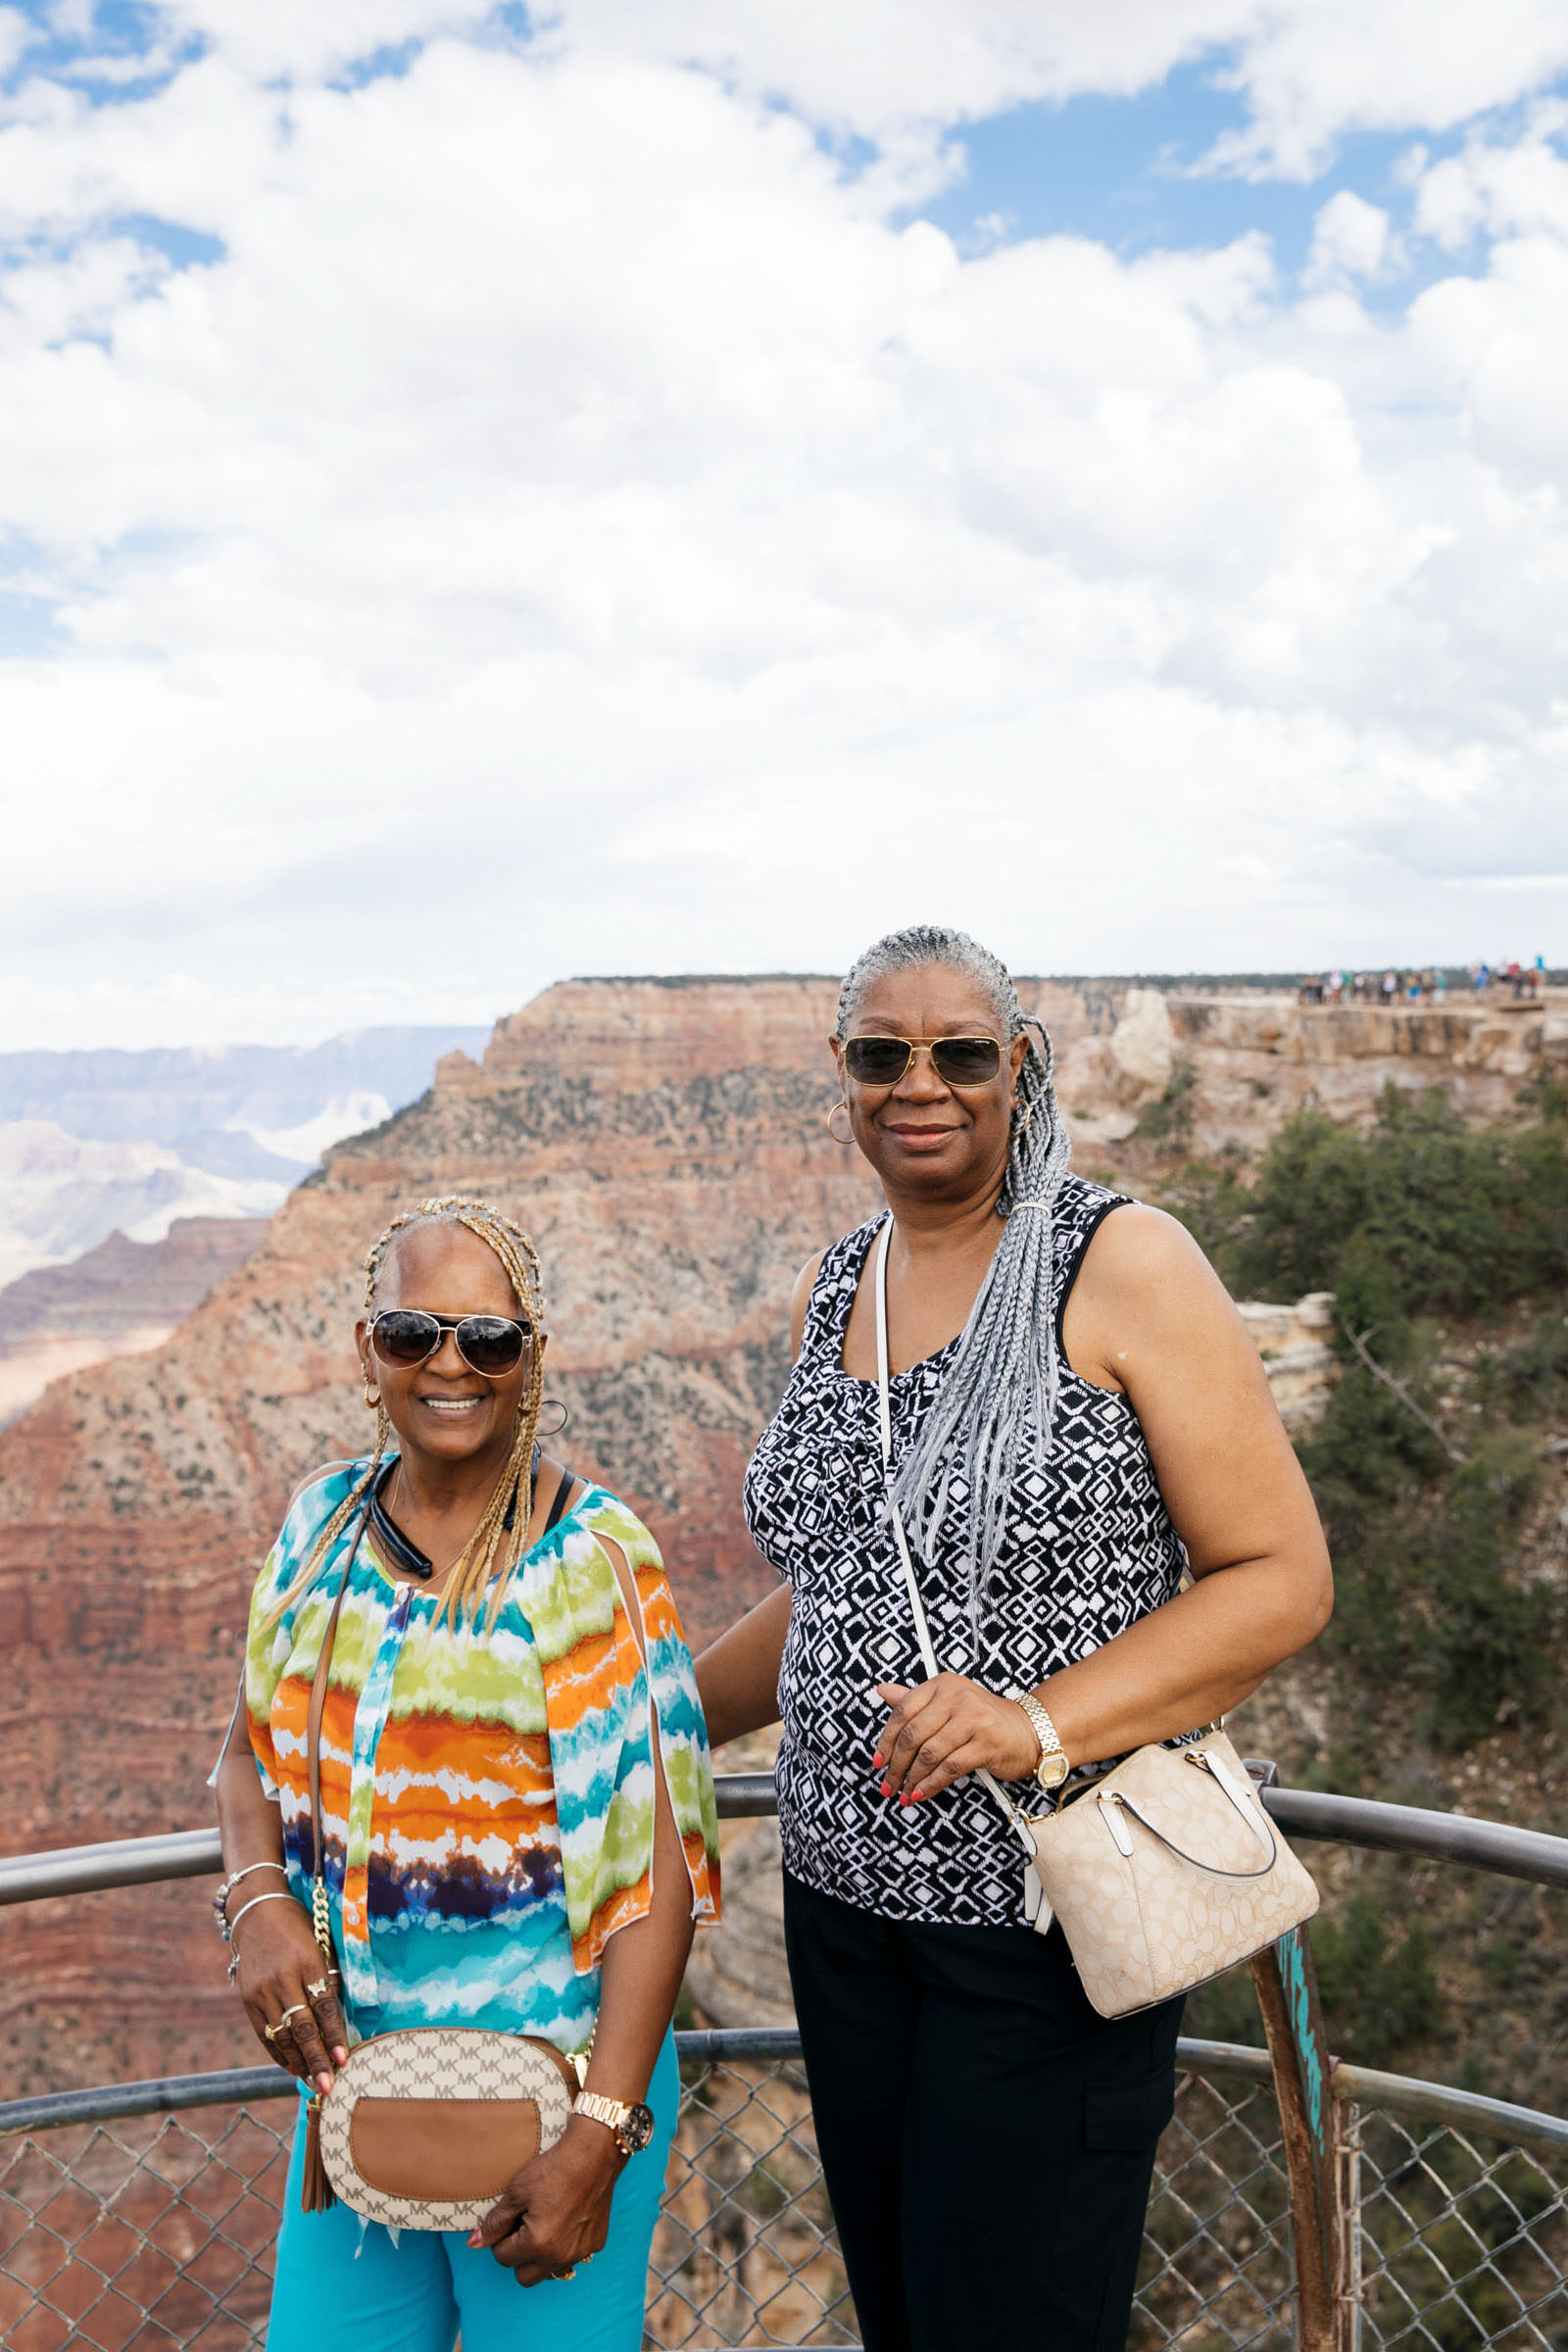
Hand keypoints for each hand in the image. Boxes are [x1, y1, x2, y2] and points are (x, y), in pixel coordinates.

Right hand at [232, 1899, 347, 2097]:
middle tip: (329, 2085)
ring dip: (298, 2062)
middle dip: (317, 2059)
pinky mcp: (248, 1998)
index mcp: (308, 1961)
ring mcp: (262, 1990)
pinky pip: (265, 2033)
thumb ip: (329, 1979)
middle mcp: (283, 1978)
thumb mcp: (320, 1946)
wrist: (257, 1912)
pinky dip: (278, 2052)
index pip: (324, 2006)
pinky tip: (291, 2067)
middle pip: (303, 2027)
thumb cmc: (299, 1928)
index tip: (344, 2059)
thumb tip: (341, 2020)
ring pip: (282, 2035)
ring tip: (313, 2080)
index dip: (334, 2035)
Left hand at [469, 2119, 621, 2284]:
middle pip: (524, 2276)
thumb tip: (474, 2244)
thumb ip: (494, 2223)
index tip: (510, 2219)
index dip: (500, 2239)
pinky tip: (566, 2220)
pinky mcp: (595, 2244)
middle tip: (523, 2228)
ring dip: (542, 2257)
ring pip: (549, 2271)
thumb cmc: (553, 2169)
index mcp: (536, 2244)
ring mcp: (580, 2252)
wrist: (594, 2154)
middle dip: (518, 2257)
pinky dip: (565, 2247)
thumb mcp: (516, 2192)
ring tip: (544, 2225)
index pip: (502, 2258)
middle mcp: (559, 2256)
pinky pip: (572, 2257)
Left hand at [873, 1674, 1040, 1801]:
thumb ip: (914, 1699)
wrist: (1029, 1730)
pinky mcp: (986, 1744)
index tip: (878, 1761)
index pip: (902, 1711)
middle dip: (896, 1766)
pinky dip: (932, 1784)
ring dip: (913, 1779)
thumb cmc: (984, 1718)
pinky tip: (923, 1792)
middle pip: (913, 1735)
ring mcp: (973, 1719)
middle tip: (888, 1784)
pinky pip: (950, 1768)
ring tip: (905, 1793)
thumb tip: (882, 1691)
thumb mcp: (949, 1701)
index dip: (885, 1740)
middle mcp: (957, 1697)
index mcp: (943, 1685)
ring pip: (929, 1754)